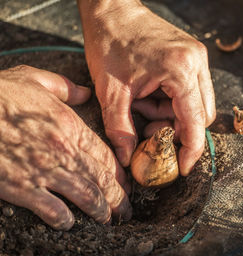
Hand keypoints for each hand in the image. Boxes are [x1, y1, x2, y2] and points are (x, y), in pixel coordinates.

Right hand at [0, 66, 131, 229]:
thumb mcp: (35, 79)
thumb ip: (66, 87)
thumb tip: (86, 92)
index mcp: (70, 126)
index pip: (106, 155)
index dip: (120, 174)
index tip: (127, 184)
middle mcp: (63, 150)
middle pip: (102, 179)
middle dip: (118, 198)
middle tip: (125, 210)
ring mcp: (44, 170)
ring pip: (85, 196)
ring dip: (101, 211)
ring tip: (108, 220)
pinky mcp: (21, 186)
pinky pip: (51, 209)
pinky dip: (63, 218)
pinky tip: (69, 222)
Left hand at [78, 1, 215, 174]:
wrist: (113, 10)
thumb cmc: (110, 44)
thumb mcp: (111, 91)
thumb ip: (120, 129)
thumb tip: (127, 159)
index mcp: (180, 70)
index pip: (195, 122)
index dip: (191, 150)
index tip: (183, 168)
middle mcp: (196, 63)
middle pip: (202, 115)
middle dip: (179, 130)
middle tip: (150, 130)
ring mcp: (197, 58)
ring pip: (198, 104)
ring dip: (173, 115)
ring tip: (143, 105)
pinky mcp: (192, 56)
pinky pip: (191, 91)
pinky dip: (173, 101)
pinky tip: (150, 94)